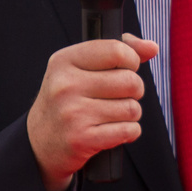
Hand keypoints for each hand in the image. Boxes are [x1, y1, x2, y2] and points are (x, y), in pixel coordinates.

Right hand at [27, 34, 157, 190]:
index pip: (117, 50)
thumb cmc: (68, 100)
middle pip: (130, 81)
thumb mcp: (81, 68)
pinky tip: (113, 131)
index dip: (131, 61)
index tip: (125, 69)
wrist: (39, 144)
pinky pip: (129, 130)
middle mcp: (65, 85)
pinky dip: (129, 132)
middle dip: (134, 91)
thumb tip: (152, 47)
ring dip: (131, 114)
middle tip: (119, 96)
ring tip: (113, 115)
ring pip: (132, 108)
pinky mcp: (81, 139)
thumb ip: (118, 51)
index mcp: (64, 60)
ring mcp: (72, 113)